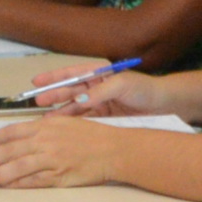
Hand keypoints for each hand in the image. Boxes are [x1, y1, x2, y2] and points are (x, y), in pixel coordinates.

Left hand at [0, 115, 129, 188]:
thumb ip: (45, 128)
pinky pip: (32, 181)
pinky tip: (4, 188)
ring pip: (16, 168)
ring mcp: (51, 160)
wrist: (115, 149)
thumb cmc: (93, 135)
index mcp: (45, 126)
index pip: (12, 132)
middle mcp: (45, 141)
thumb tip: (25, 135)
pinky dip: (16, 185)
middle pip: (8, 151)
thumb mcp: (67, 123)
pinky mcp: (58, 176)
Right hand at [38, 69, 168, 117]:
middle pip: (69, 90)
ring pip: (74, 107)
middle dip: (53, 95)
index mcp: (99, 74)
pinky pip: (83, 119)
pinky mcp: (102, 118)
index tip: (37, 81)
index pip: (72, 73)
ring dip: (60, 112)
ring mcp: (98, 103)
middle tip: (38, 101)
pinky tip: (60, 127)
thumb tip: (79, 99)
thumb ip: (100, 91)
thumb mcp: (123, 84)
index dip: (54, 77)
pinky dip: (72, 123)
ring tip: (45, 119)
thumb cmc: (145, 89)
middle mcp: (95, 87)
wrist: (164, 107)